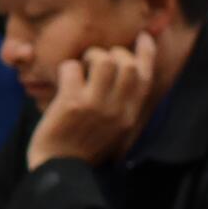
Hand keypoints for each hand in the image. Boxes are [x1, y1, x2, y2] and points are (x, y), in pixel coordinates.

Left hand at [27, 40, 158, 166]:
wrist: (61, 170)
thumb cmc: (85, 148)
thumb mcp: (116, 130)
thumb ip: (124, 105)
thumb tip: (128, 75)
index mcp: (131, 115)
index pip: (145, 76)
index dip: (146, 52)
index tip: (143, 37)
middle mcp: (118, 109)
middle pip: (126, 63)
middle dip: (111, 53)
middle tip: (96, 62)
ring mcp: (95, 105)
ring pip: (103, 60)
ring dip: (89, 57)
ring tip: (81, 68)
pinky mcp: (71, 103)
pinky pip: (72, 68)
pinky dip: (66, 68)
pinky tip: (63, 80)